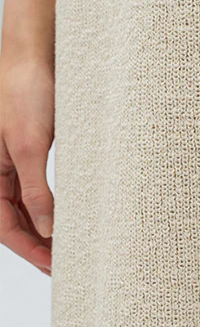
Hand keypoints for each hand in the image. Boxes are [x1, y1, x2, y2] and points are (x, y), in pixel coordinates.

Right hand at [0, 52, 54, 274]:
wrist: (37, 57)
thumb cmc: (27, 94)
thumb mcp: (31, 146)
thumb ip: (37, 189)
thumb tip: (47, 230)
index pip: (3, 226)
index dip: (28, 250)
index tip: (53, 266)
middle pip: (13, 222)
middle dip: (36, 247)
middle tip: (62, 268)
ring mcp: (13, 164)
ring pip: (25, 209)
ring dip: (43, 231)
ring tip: (67, 252)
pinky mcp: (32, 153)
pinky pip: (36, 190)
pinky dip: (50, 209)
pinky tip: (67, 221)